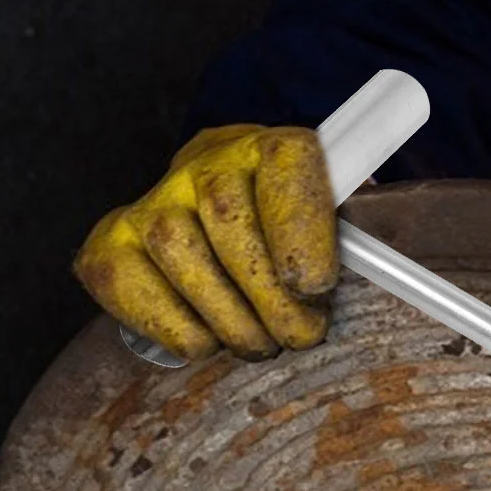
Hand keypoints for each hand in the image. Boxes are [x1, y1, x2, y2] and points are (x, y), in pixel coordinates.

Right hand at [74, 125, 338, 360]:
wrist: (223, 209)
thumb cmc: (291, 230)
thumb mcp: (335, 221)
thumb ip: (352, 238)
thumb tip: (378, 274)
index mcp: (273, 148)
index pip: (288, 163)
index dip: (301, 228)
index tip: (315, 286)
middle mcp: (206, 163)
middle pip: (230, 219)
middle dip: (270, 297)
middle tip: (299, 335)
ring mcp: (155, 199)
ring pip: (180, 254)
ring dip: (228, 319)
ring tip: (260, 342)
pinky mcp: (112, 240)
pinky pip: (130, 284)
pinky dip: (173, 327)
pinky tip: (206, 340)